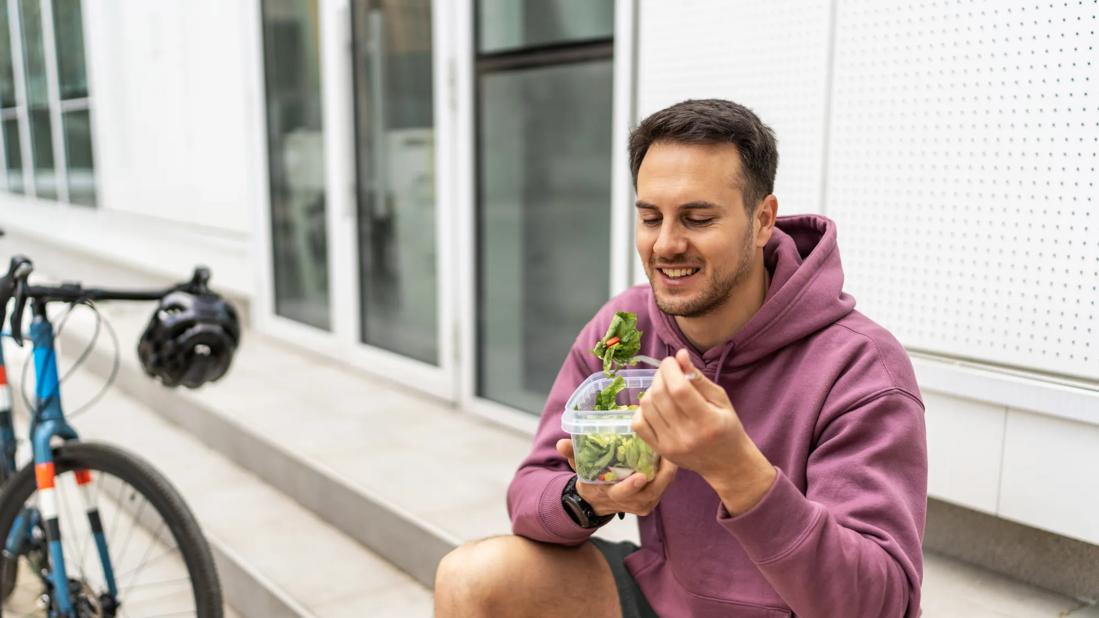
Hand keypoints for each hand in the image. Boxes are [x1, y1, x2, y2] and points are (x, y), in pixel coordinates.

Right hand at [556, 438, 677, 516]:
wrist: (599, 501)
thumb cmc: (591, 481)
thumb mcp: (580, 469)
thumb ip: (573, 456)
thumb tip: (561, 444)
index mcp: (611, 496)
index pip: (623, 494)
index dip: (632, 486)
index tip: (641, 476)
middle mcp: (630, 503)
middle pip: (650, 493)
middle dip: (661, 477)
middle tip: (668, 457)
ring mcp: (644, 503)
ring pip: (661, 489)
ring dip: (669, 473)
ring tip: (674, 453)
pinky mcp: (653, 499)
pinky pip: (664, 487)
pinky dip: (669, 474)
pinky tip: (673, 457)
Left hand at [630, 349, 775, 513]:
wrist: (726, 464)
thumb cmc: (727, 428)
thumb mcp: (721, 400)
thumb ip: (699, 378)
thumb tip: (679, 355)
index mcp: (707, 421)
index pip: (678, 389)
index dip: (670, 369)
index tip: (672, 361)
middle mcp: (686, 435)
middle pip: (660, 395)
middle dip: (660, 375)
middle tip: (669, 372)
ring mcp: (670, 445)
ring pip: (646, 406)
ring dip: (652, 390)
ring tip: (665, 388)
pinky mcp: (659, 450)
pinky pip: (638, 423)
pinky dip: (643, 409)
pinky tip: (656, 405)